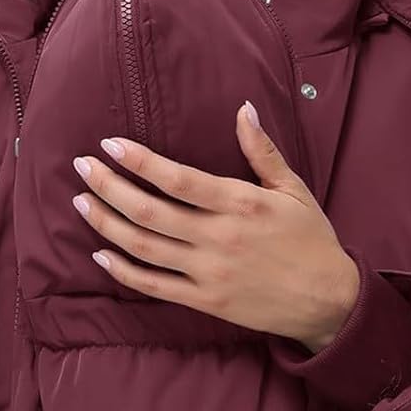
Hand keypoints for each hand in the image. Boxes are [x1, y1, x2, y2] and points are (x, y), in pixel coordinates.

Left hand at [70, 100, 359, 352]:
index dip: (138, 160)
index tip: (110, 144)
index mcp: (240, 204)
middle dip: (108, 186)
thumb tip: (243, 108)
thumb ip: (262, 151)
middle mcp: (219, 238)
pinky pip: (155, 287)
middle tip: (81, 167)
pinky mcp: (206, 302)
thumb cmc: (312, 241)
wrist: (329, 301)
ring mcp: (209, 273)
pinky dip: (124, 271)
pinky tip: (100, 254)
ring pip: (145, 247)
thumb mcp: (293, 189)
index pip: (177, 179)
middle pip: (149, 211)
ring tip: (80, 203)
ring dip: (107, 223)